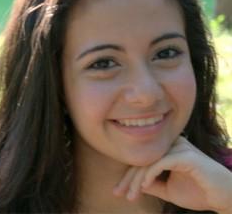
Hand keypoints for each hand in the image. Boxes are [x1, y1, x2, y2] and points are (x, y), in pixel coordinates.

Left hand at [114, 136, 231, 212]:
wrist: (224, 197)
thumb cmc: (198, 191)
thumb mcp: (169, 190)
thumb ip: (152, 184)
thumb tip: (133, 184)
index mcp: (167, 149)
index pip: (142, 159)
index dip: (128, 176)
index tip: (118, 192)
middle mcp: (172, 144)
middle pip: (142, 158)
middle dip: (128, 178)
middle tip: (119, 194)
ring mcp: (179, 147)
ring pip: (149, 161)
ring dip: (137, 179)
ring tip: (131, 195)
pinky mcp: (186, 155)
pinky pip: (161, 162)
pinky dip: (150, 174)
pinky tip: (144, 186)